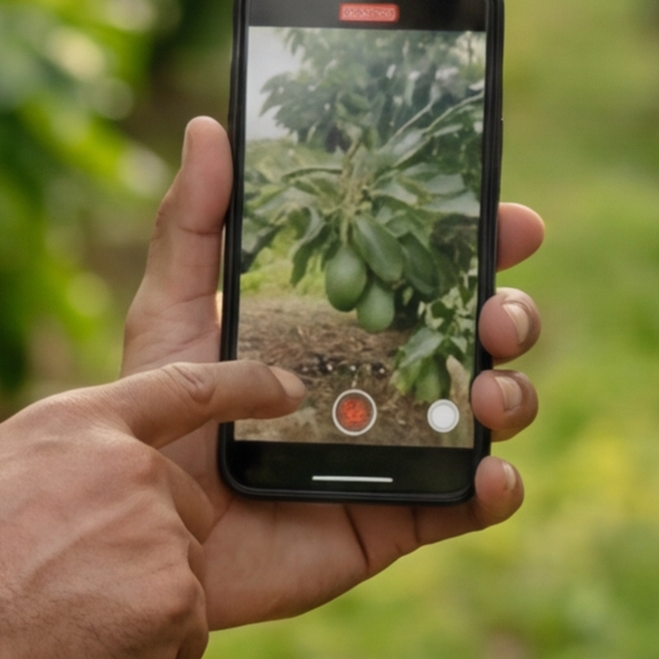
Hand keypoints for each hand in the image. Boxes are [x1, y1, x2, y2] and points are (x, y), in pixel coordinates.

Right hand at [0, 353, 310, 658]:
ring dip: (137, 607)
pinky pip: (183, 634)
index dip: (246, 386)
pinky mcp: (179, 601)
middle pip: (185, 511)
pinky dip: (145, 653)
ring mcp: (161, 534)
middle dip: (146, 552)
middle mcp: (133, 468)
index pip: (186, 387)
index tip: (290, 389)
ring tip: (60, 619)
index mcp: (80, 424)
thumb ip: (60, 463)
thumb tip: (94, 480)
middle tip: (66, 585)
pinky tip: (82, 651)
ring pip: (181, 577)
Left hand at [113, 115, 548, 629]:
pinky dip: (496, 489)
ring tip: (489, 392)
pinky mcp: (399, 518)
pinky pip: (469, 504)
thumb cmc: (159, 419)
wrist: (144, 531)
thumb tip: (209, 128)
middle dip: (512, 313)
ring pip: (492, 410)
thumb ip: (193, 225)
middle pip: (481, 333)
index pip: (435, 268)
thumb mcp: (168, 313)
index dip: (484, 240)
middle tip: (496, 314)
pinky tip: (489, 474)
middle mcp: (391, 377)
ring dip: (513, 393)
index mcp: (352, 319)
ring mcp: (403, 449)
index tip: (512, 221)